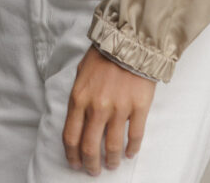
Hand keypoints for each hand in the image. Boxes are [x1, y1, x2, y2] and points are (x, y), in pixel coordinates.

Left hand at [63, 44, 155, 174]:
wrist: (129, 40)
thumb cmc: (104, 54)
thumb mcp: (81, 73)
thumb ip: (79, 97)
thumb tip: (77, 119)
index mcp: (79, 98)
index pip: (70, 136)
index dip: (72, 155)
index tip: (75, 163)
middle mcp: (97, 107)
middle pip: (89, 147)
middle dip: (90, 164)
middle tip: (93, 170)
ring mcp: (119, 108)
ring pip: (112, 146)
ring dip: (111, 160)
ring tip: (112, 165)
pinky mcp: (139, 107)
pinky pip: (135, 137)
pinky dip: (132, 149)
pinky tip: (129, 153)